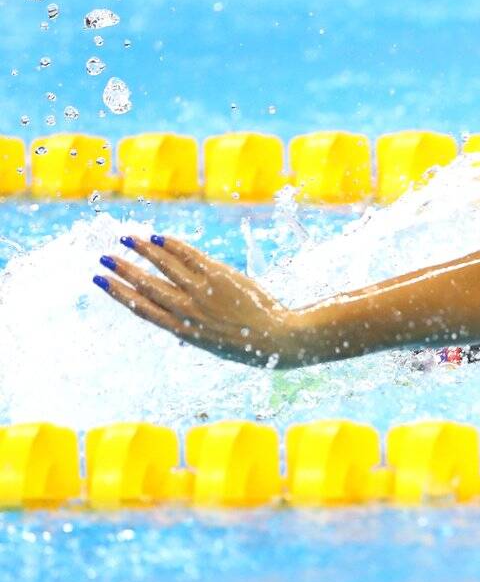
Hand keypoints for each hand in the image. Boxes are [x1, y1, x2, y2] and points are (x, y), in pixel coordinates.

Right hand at [93, 235, 298, 367]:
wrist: (276, 340)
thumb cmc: (247, 344)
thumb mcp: (212, 343)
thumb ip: (193, 330)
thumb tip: (179, 326)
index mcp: (182, 330)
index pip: (141, 308)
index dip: (119, 292)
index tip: (101, 280)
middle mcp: (187, 310)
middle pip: (146, 285)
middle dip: (123, 270)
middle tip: (104, 257)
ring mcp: (202, 292)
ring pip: (164, 266)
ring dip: (142, 251)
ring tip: (126, 239)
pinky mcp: (218, 276)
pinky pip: (189, 256)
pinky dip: (171, 245)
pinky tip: (158, 237)